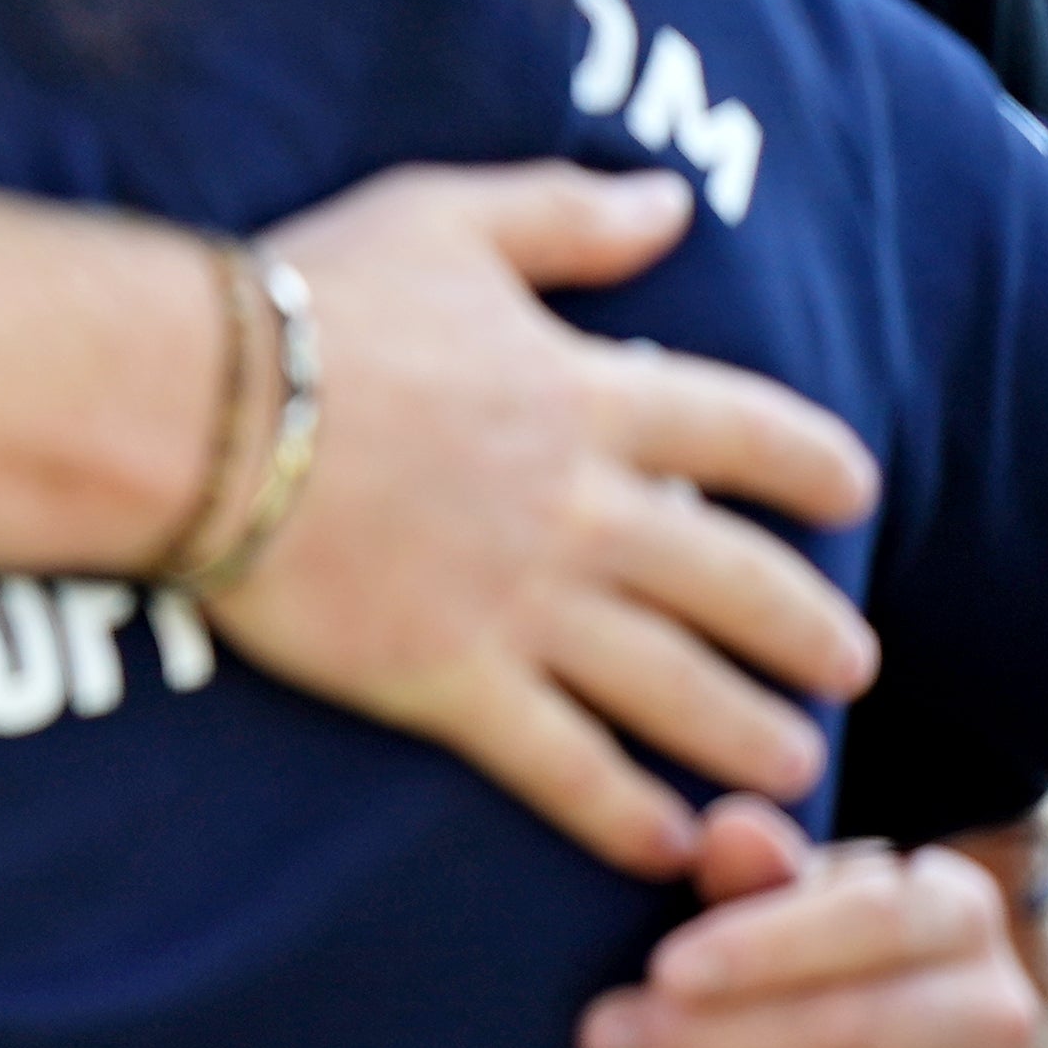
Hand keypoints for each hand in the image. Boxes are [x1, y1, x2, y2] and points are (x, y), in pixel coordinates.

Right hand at [210, 165, 883, 877]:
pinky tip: (669, 845)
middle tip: (852, 666)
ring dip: (747, 730)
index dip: (810, 464)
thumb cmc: (307, 304)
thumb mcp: (446, 220)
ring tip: (799, 767)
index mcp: (586, 395)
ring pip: (673, 684)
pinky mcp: (449, 679)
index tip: (854, 495)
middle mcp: (581, 508)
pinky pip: (562, 763)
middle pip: (734, 579)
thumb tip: (671, 203)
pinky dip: (623, 812)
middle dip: (806, 628)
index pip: (742, 432)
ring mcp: (521, 602)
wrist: (194, 411)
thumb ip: (566, 217)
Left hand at [574, 796, 1041, 1047]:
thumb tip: (726, 829)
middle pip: (852, 1030)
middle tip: (603, 1043)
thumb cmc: (818, 973)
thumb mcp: (789, 910)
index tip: (663, 970)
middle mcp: (997, 1014)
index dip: (765, 946)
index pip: (875, 919)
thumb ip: (755, 875)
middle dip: (711, 1042)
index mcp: (958, 913)